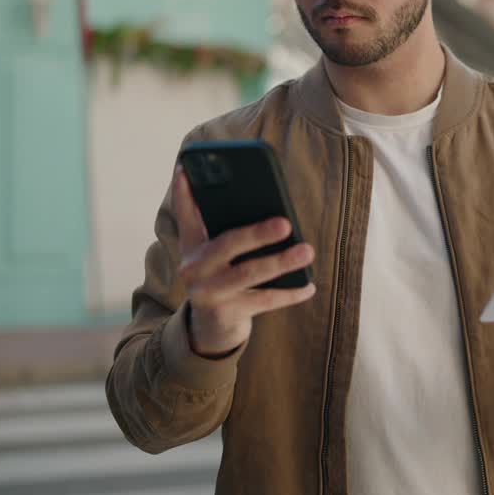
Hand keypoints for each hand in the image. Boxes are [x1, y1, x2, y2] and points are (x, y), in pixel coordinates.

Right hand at [172, 166, 316, 357]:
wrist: (211, 328)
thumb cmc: (221, 279)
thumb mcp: (213, 254)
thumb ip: (225, 227)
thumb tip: (262, 202)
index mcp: (192, 246)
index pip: (186, 214)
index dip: (183, 191)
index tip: (187, 167)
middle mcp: (193, 269)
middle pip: (226, 245)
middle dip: (257, 233)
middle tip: (286, 223)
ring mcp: (208, 294)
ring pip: (248, 274)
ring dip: (281, 262)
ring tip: (308, 251)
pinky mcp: (226, 315)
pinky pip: (264, 301)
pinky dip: (289, 293)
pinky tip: (309, 286)